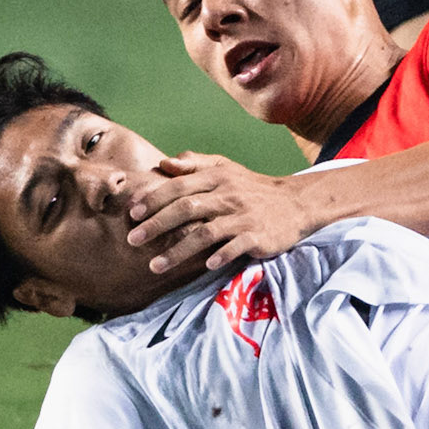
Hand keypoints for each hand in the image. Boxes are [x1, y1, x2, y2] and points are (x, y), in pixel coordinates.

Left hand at [127, 154, 310, 275]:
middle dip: (157, 224)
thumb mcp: (227, 169)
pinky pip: (236, 246)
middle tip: (133, 239)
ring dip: (178, 250)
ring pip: (206, 232)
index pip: (180, 186)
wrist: (295, 203)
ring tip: (155, 265)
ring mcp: (244, 216)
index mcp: (218, 177)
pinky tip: (205, 265)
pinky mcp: (258, 235)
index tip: (133, 213)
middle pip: (187, 208)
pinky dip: (220, 255)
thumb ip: (195, 165)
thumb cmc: (252, 188)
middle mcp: (228, 194)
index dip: (154, 199)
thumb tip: (165, 163)